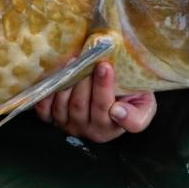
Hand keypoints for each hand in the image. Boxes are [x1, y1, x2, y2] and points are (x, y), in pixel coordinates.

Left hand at [35, 61, 155, 142]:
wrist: (114, 94)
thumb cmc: (130, 97)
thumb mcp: (144, 106)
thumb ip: (138, 116)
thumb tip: (117, 112)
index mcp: (111, 127)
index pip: (104, 108)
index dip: (103, 87)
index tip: (105, 65)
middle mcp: (87, 130)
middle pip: (81, 105)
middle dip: (83, 79)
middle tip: (86, 57)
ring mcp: (68, 125)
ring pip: (63, 105)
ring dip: (66, 82)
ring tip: (72, 61)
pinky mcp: (52, 118)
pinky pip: (44, 110)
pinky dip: (47, 93)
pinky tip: (54, 77)